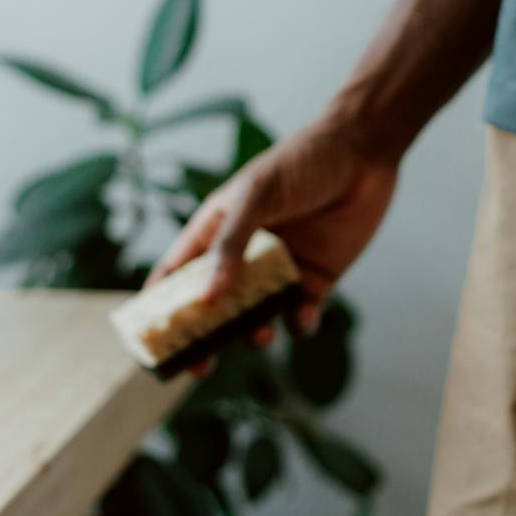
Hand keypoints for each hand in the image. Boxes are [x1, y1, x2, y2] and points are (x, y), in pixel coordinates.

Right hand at [147, 115, 397, 373]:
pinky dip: (299, 324)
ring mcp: (279, 271)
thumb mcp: (257, 195)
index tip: (152, 341)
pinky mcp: (316, 280)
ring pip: (256, 318)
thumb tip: (206, 299)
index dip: (161, 308)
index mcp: (216, 231)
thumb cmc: (301, 161)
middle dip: (205, 338)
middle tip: (201, 365)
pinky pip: (301, 316)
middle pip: (213, 309)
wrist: (363, 150)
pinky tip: (302, 318)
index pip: (177, 276)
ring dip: (254, 332)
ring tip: (260, 332)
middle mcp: (243, 256)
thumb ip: (231, 245)